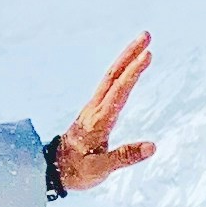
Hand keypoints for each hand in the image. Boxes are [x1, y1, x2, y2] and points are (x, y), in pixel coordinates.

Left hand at [51, 32, 156, 199]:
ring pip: (110, 77)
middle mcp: (95, 109)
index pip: (120, 91)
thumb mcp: (100, 169)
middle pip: (113, 74)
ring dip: (125, 58)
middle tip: (146, 35)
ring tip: (142, 43)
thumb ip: (124, 156)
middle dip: (130, 53)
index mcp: (99, 120)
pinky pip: (109, 84)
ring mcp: (93, 107)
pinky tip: (128, 66)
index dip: (134, 72)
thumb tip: (152, 146)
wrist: (53, 170)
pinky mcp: (94, 110)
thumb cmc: (76, 171)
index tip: (148, 54)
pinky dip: (121, 70)